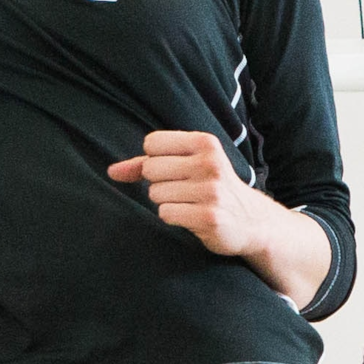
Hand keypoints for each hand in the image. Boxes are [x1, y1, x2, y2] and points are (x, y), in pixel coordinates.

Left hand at [109, 131, 282, 262]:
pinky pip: (165, 213)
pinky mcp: (209, 217)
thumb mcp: (187, 165)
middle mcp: (210, 163)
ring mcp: (211, 191)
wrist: (252, 221)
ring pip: (156, 193)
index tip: (174, 169)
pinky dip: (173, 217)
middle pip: (150, 169)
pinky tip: (193, 217)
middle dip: (159, 183)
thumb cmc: (211, 188)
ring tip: (191, 204)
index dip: (154, 160)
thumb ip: (146, 165)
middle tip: (184, 190)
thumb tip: (111, 172)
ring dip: (167, 202)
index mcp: (205, 143)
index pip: (152, 143)